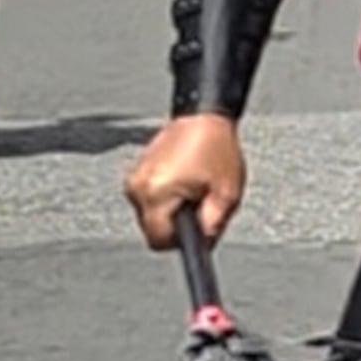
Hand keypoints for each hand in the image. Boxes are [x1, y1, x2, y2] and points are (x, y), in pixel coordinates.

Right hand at [124, 114, 246, 249]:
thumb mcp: (226, 194)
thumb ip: (213, 226)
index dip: (181, 242)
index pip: (159, 241)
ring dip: (170, 211)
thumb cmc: (215, 148)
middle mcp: (138, 186)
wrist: (202, 117)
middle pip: (153, 229)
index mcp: (156, 193)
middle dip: (176, 225)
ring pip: (150, 215)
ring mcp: (135, 177)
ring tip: (192, 189)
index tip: (196, 232)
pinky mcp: (137, 170)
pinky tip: (183, 181)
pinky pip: (148, 199)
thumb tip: (202, 244)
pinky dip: (164, 198)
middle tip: (200, 204)